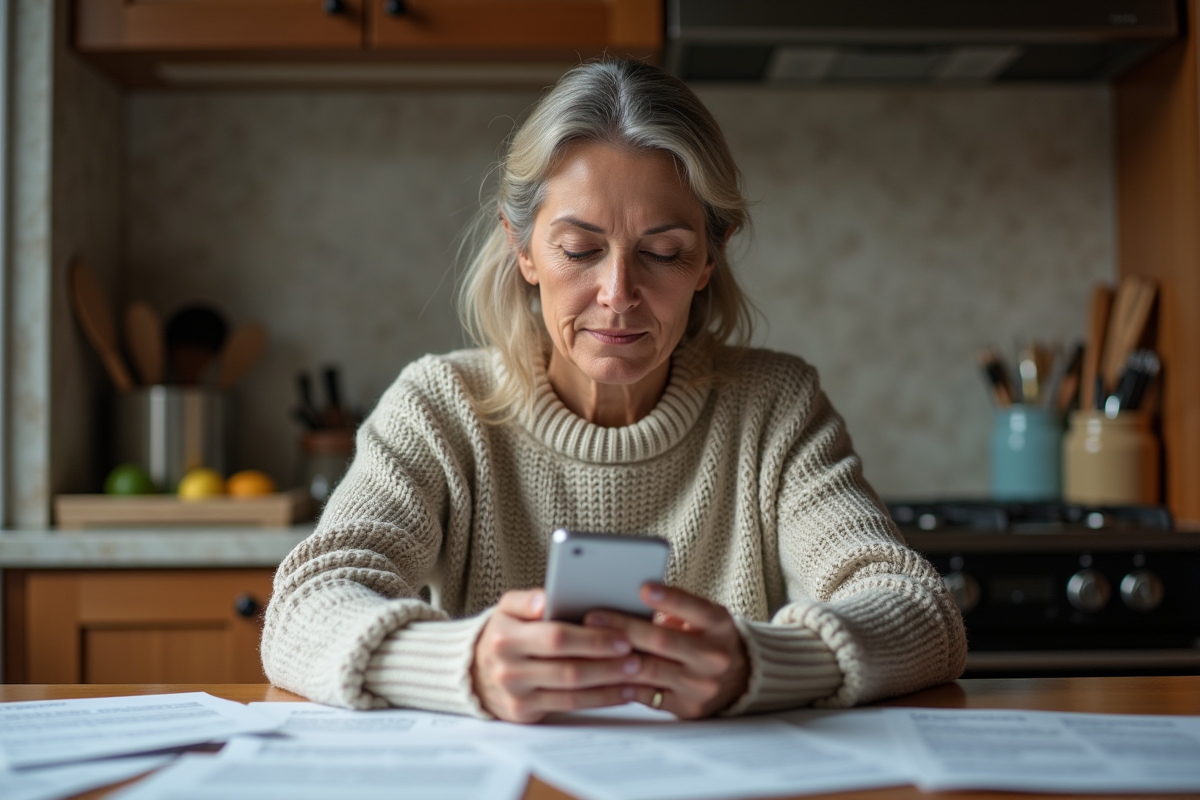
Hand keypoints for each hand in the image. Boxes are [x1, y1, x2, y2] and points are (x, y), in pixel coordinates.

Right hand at [471, 589, 642, 722]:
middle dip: (607, 664)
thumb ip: (529, 600)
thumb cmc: (503, 632)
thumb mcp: (507, 607)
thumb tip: (546, 599)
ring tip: (635, 673)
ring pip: (572, 692)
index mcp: (506, 636)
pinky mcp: (524, 713)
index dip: (591, 639)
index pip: (555, 638)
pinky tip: (620, 691)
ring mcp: (516, 694)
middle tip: (636, 656)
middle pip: (568, 669)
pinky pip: (569, 707)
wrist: (473, 671)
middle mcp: (508, 668)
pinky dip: (599, 700)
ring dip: (608, 684)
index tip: (621, 636)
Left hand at [584, 585, 748, 718]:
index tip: (643, 588)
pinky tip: (599, 670)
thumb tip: (631, 599)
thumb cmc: (708, 637)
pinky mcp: (686, 708)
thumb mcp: (703, 616)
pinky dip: (620, 681)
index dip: (669, 599)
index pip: (695, 608)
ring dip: (614, 657)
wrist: (738, 679)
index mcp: (719, 625)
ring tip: (589, 645)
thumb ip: (675, 607)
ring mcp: (700, 686)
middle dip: (624, 628)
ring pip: (649, 670)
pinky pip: (645, 694)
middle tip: (593, 618)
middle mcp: (714, 657)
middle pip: (662, 641)